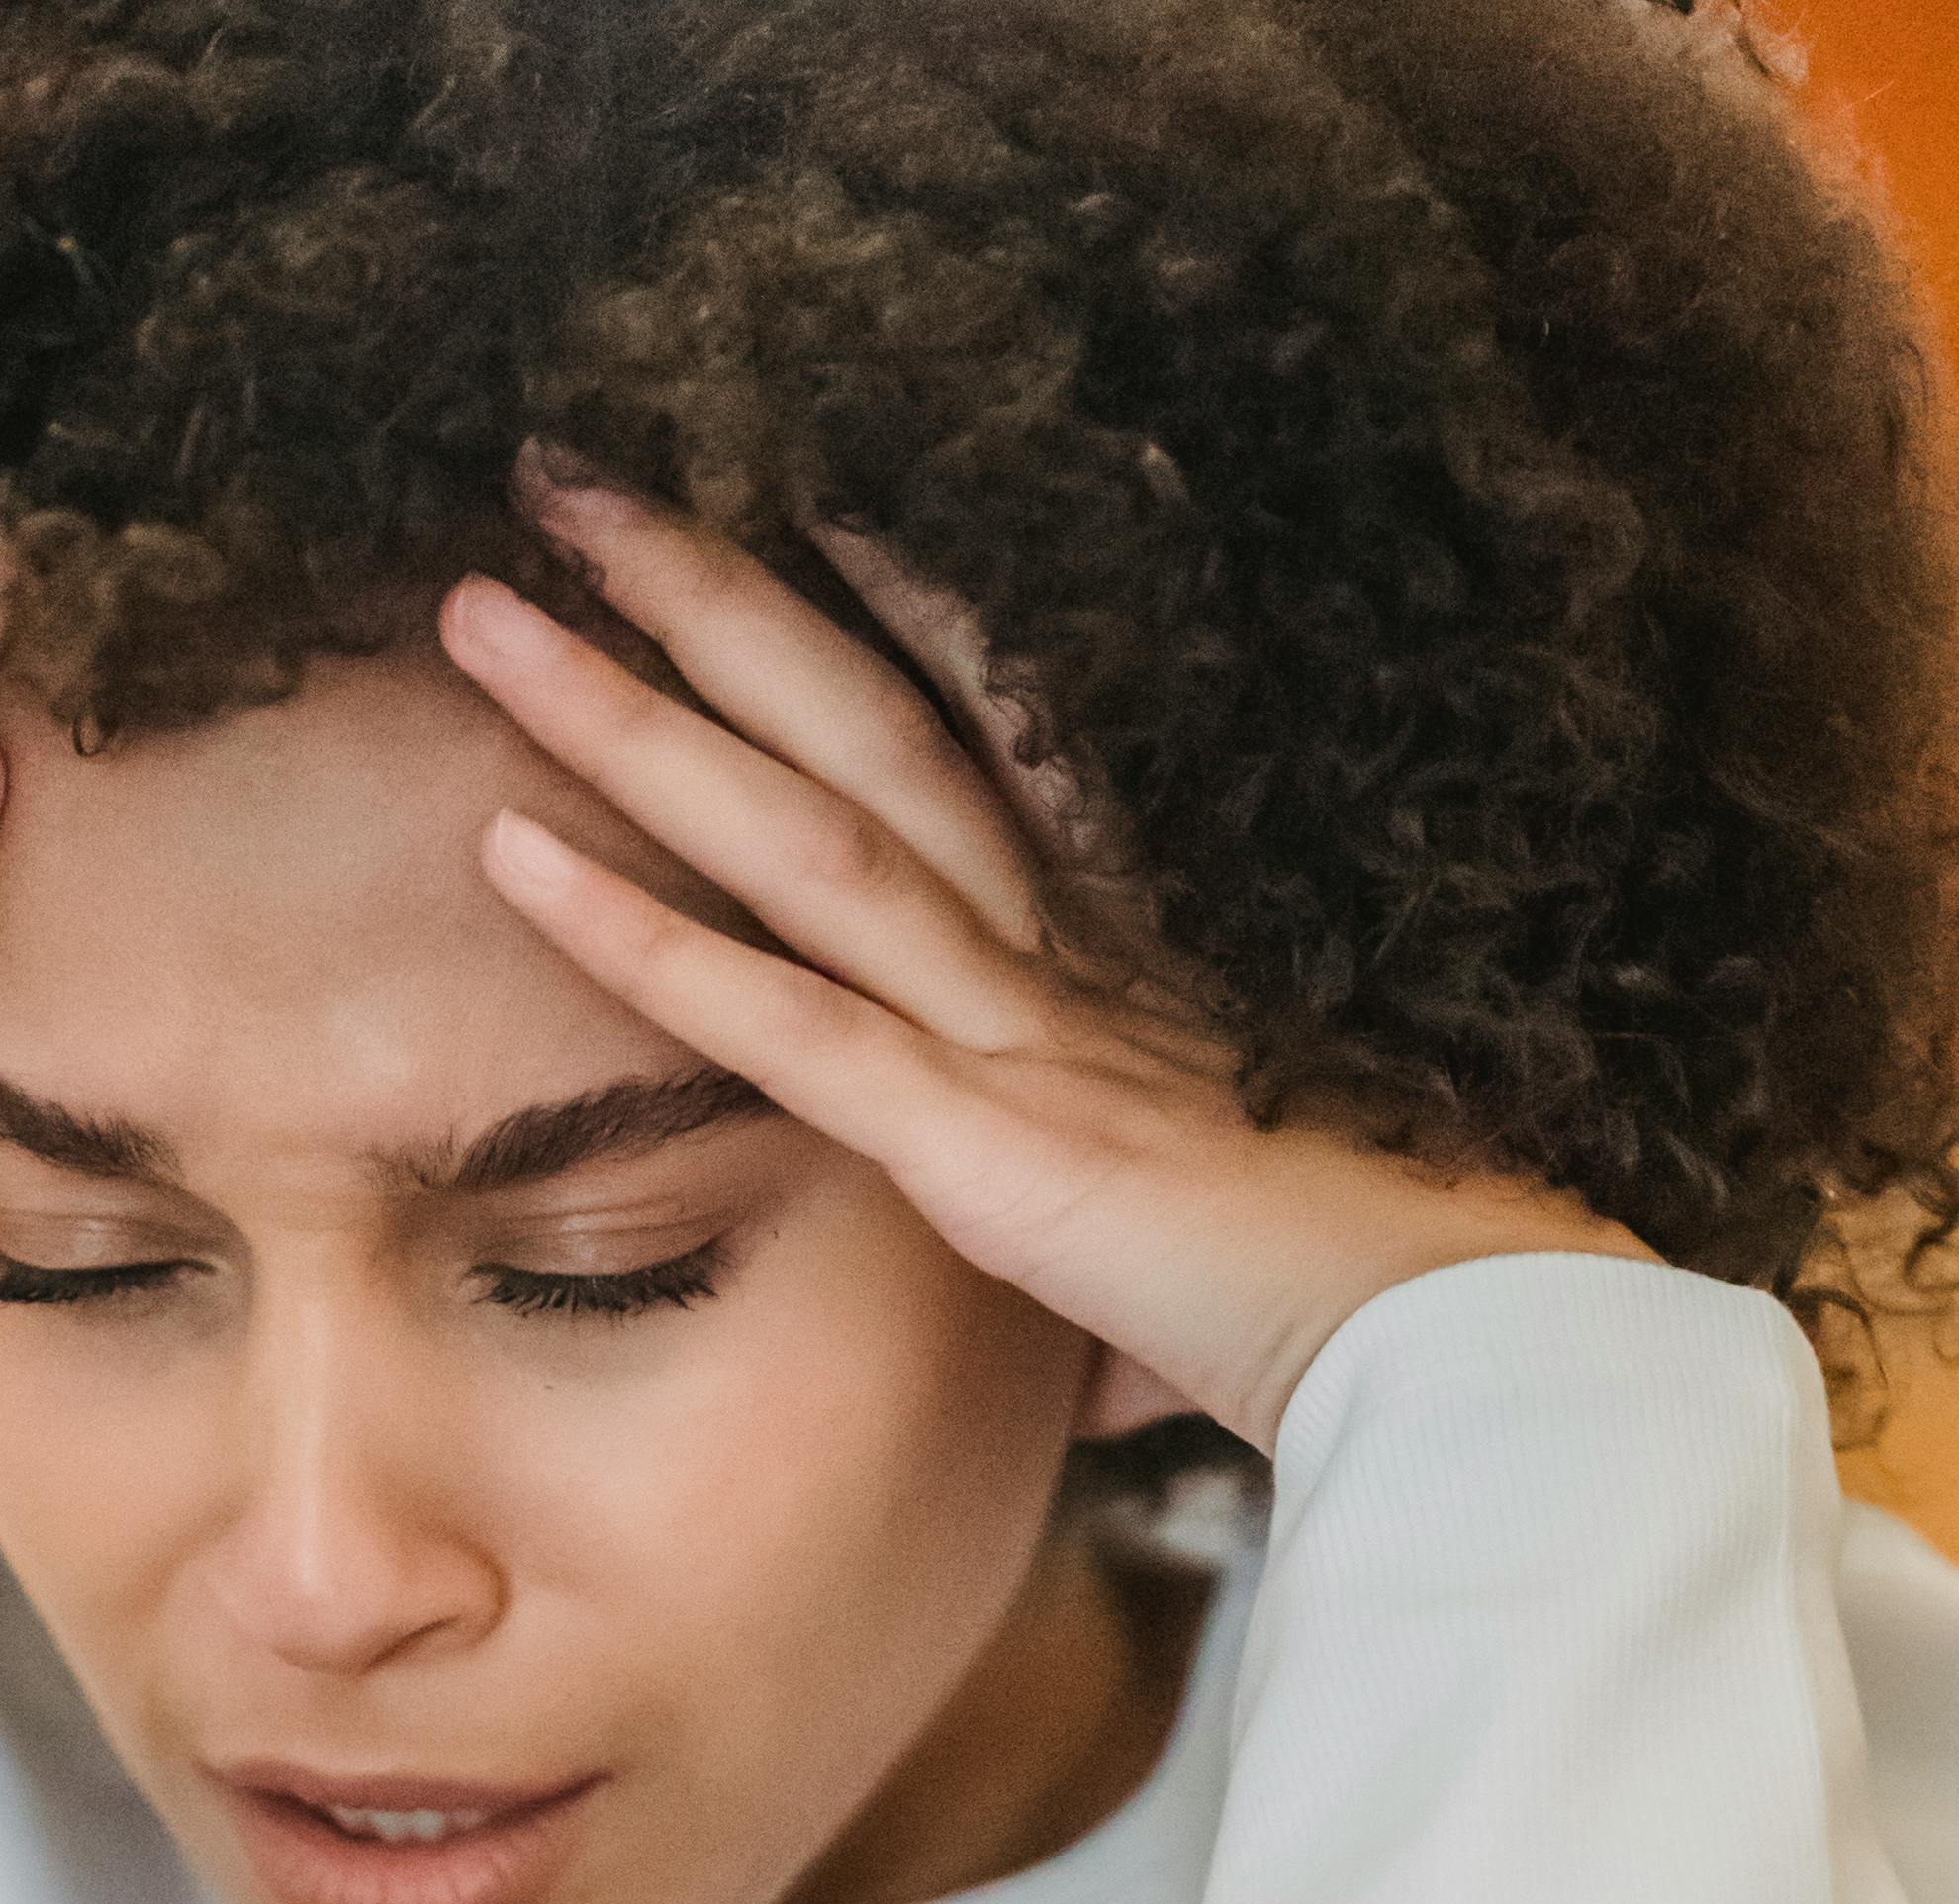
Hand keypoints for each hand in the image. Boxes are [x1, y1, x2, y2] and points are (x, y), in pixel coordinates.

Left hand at [443, 477, 1651, 1457]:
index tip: (776, 486)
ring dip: (631, 713)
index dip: (876, 599)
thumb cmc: (1375, 1306)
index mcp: (1131, 950)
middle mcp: (1066, 949)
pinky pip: (786, 1023)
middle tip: (567, 472)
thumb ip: (1141, 1283)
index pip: (979, 732)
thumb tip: (1129, 1376)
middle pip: (858, 723)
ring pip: (796, 826)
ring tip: (486, 609)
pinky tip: (515, 857)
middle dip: (708, 589)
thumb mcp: (1225, 1265)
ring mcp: (1022, 1030)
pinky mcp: (986, 1142)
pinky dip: (647, 940)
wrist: (1471, 1344)